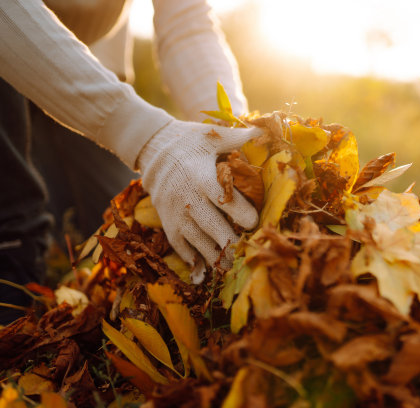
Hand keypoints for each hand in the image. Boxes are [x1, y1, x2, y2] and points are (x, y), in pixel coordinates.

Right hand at [137, 119, 261, 277]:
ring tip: (231, 268)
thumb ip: (238, 137)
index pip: (224, 199)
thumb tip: (264, 132)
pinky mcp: (167, 220)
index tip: (254, 222)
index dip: (241, 213)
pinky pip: (179, 244)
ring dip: (214, 255)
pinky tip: (204, 268)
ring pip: (197, 240)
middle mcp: (189, 198)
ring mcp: (176, 212)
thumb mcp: (212, 135)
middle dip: (230, 242)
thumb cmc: (189, 141)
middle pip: (212, 226)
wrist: (151, 147)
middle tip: (246, 253)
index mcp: (202, 177)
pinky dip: (191, 257)